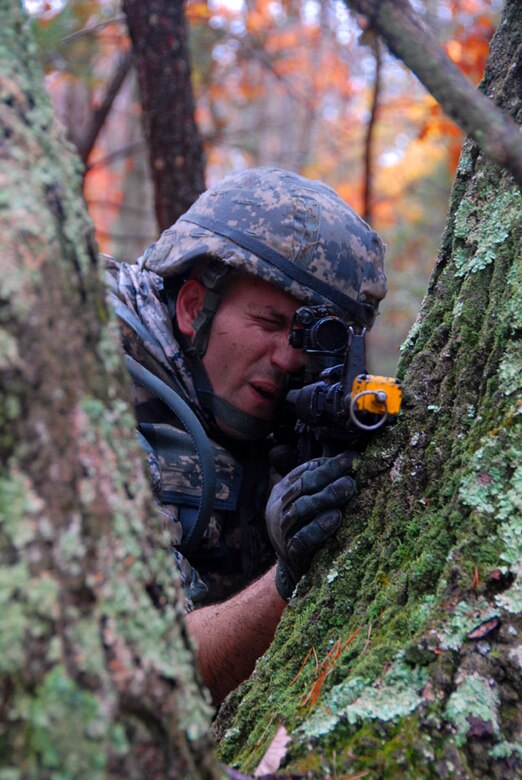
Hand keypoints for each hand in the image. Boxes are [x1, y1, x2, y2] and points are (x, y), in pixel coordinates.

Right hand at [265, 451, 356, 599]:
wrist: (294, 569)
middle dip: (328, 475)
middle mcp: (278, 509)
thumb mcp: (307, 501)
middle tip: (351, 470)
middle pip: (302, 487)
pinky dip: (319, 527)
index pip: (303, 472)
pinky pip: (302, 538)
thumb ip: (320, 479)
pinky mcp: (291, 553)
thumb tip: (344, 452)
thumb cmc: (306, 528)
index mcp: (281, 492)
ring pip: (301, 509)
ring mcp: (282, 531)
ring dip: (326, 496)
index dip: (326, 463)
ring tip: (348, 487)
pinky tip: (336, 517)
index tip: (351, 458)